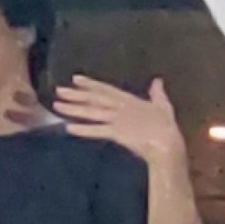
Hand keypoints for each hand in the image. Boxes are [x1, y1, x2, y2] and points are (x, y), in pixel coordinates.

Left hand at [54, 75, 185, 162]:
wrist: (167, 145)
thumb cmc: (167, 128)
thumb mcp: (164, 107)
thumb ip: (158, 93)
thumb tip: (157, 80)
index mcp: (130, 100)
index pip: (106, 89)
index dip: (90, 84)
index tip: (75, 79)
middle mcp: (120, 107)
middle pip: (94, 99)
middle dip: (75, 94)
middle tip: (58, 90)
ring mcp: (117, 119)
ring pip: (92, 112)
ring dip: (73, 109)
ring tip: (57, 105)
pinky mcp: (117, 133)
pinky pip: (97, 131)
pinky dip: (83, 129)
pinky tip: (69, 128)